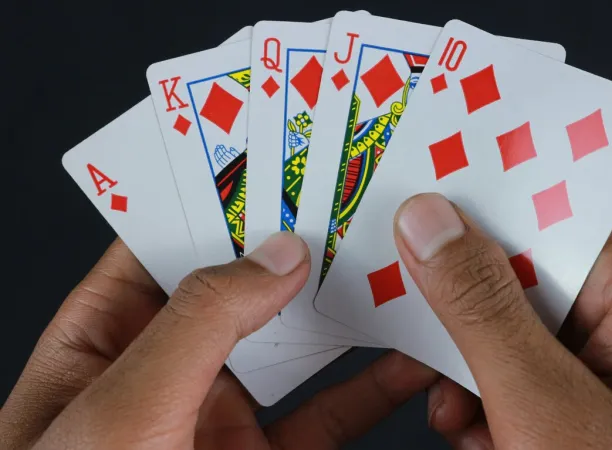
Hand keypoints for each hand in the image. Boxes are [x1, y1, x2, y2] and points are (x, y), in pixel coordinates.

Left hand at [0, 233, 438, 449]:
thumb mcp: (125, 408)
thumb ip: (201, 324)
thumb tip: (274, 254)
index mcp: (105, 341)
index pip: (164, 245)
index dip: (216, 200)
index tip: (279, 163)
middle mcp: (165, 371)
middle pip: (241, 289)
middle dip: (295, 248)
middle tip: (352, 201)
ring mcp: (218, 417)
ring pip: (293, 348)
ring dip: (342, 311)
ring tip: (391, 265)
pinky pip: (328, 414)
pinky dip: (371, 386)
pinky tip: (406, 360)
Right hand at [394, 193, 611, 449]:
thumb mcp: (550, 405)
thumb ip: (483, 310)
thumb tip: (431, 223)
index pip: (526, 218)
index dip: (458, 227)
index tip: (402, 243)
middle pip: (511, 284)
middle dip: (464, 335)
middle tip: (433, 377)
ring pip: (511, 343)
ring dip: (476, 387)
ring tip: (477, 432)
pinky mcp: (604, 402)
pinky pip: (532, 384)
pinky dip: (501, 414)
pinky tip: (499, 444)